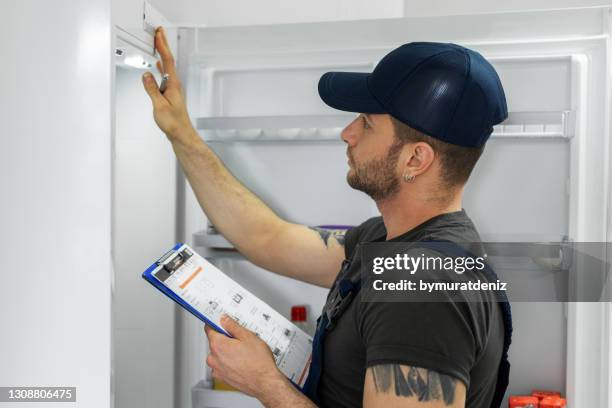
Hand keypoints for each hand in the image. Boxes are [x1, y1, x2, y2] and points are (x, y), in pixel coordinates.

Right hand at [142, 26, 194, 141]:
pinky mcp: (171, 93)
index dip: (163, 46)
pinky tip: (158, 66)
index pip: (167, 61)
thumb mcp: (159, 105)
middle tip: (159, 32)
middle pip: (169, 61)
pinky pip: (166, 75)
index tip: (159, 34)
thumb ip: (152, 89)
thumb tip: (146, 75)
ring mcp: (174, 88)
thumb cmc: (173, 122)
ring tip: (158, 44)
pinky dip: (161, 67)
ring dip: (162, 54)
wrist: (181, 133)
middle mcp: (175, 85)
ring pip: (167, 67)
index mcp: (173, 85)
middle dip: (164, 45)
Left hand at [204, 315, 286, 398]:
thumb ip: (233, 326)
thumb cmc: (259, 362)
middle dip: (226, 338)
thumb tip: (224, 319)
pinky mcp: (223, 378)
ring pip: (219, 354)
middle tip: (240, 339)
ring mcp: (217, 370)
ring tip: (244, 352)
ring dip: (228, 351)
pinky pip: (222, 365)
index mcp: (218, 345)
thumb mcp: (248, 336)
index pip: (209, 328)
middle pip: (215, 342)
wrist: (265, 382)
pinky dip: (230, 362)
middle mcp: (214, 358)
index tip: (221, 321)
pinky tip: (243, 361)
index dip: (216, 323)